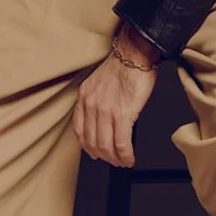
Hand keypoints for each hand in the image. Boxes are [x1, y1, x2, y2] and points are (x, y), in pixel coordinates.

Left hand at [73, 27, 158, 166]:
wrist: (134, 53)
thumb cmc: (123, 64)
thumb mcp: (100, 81)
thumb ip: (97, 99)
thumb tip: (104, 118)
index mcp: (85, 96)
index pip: (80, 129)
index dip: (88, 146)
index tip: (94, 153)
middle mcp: (91, 105)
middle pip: (92, 141)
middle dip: (103, 156)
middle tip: (113, 161)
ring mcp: (105, 111)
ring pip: (106, 146)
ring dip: (115, 158)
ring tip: (122, 161)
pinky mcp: (123, 114)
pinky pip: (121, 143)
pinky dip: (125, 155)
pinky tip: (130, 158)